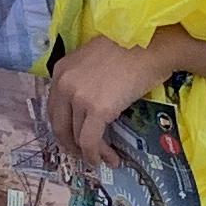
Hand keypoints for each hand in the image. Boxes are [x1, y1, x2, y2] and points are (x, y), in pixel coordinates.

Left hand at [43, 34, 170, 170]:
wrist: (151, 45)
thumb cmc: (129, 48)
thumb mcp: (94, 59)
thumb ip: (82, 79)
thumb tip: (86, 105)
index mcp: (61, 70)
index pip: (54, 107)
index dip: (63, 127)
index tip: (72, 137)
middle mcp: (64, 84)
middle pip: (59, 125)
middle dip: (70, 144)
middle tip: (82, 154)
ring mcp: (79, 97)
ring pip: (76, 136)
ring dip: (89, 153)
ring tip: (103, 159)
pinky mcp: (98, 109)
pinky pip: (90, 141)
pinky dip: (96, 155)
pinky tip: (107, 160)